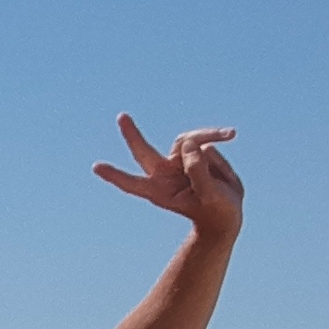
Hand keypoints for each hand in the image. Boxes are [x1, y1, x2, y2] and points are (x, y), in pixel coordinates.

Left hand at [93, 114, 242, 243]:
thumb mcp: (211, 195)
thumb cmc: (217, 210)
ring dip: (209, 138)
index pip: (133, 183)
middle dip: (132, 135)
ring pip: (187, 141)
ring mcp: (176, 162)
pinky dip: (217, 137)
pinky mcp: (190, 153)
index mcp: (160, 192)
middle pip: (144, 152)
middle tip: (121, 116)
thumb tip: (190, 144)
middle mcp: (163, 174)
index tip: (97, 167)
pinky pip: (203, 139)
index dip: (116, 176)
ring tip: (230, 136)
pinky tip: (231, 134)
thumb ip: (199, 171)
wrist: (228, 212)